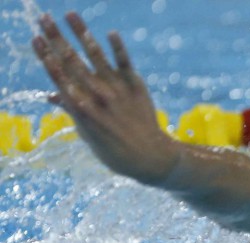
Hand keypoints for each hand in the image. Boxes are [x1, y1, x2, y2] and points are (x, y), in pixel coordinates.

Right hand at [32, 12, 181, 184]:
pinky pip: (125, 64)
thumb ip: (72, 111)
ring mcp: (117, 90)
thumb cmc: (114, 150)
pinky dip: (118, 48)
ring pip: (96, 57)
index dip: (46, 57)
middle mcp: (97, 96)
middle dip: (56, 38)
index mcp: (81, 109)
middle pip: (72, 62)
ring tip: (70, 14)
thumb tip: (51, 95)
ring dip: (82, 33)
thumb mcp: (87, 135)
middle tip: (43, 18)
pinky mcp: (136, 87)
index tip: (36, 39)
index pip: (59, 77)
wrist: (149, 155)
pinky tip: (110, 33)